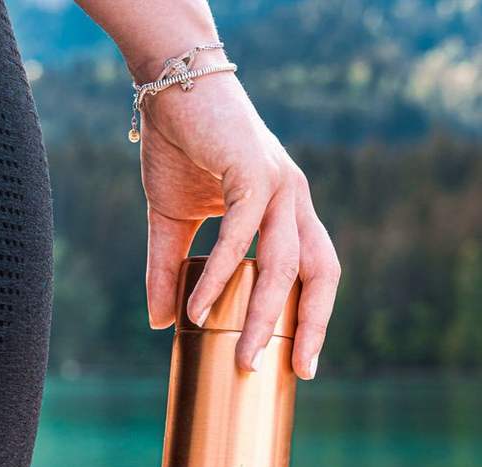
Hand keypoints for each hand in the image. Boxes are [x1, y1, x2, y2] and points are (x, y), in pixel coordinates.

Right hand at [141, 59, 340, 378]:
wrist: (167, 80)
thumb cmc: (181, 146)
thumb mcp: (174, 220)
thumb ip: (170, 271)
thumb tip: (162, 325)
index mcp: (286, 212)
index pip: (314, 273)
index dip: (313, 317)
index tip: (301, 361)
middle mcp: (293, 200)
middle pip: (320, 274)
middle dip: (313, 326)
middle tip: (298, 371)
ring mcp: (279, 185)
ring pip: (284, 265)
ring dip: (263, 317)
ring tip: (243, 358)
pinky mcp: (253, 170)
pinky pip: (242, 235)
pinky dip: (221, 275)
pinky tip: (198, 310)